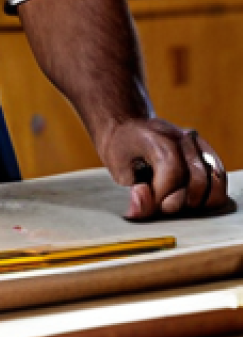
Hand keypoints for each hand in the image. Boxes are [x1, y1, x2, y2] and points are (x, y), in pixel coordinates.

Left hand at [99, 117, 229, 218]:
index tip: (148, 204)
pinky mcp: (206, 149)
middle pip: (196, 181)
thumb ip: (133, 194)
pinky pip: (219, 178)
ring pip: (213, 182)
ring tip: (173, 199)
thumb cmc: (121, 151)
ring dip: (195, 201)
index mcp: (154, 136)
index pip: (173, 172)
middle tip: (158, 202)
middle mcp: (180, 136)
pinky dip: (208, 194)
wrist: (127, 128)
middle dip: (177, 202)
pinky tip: (189, 196)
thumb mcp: (117, 171)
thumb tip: (144, 208)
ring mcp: (196, 142)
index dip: (162, 196)